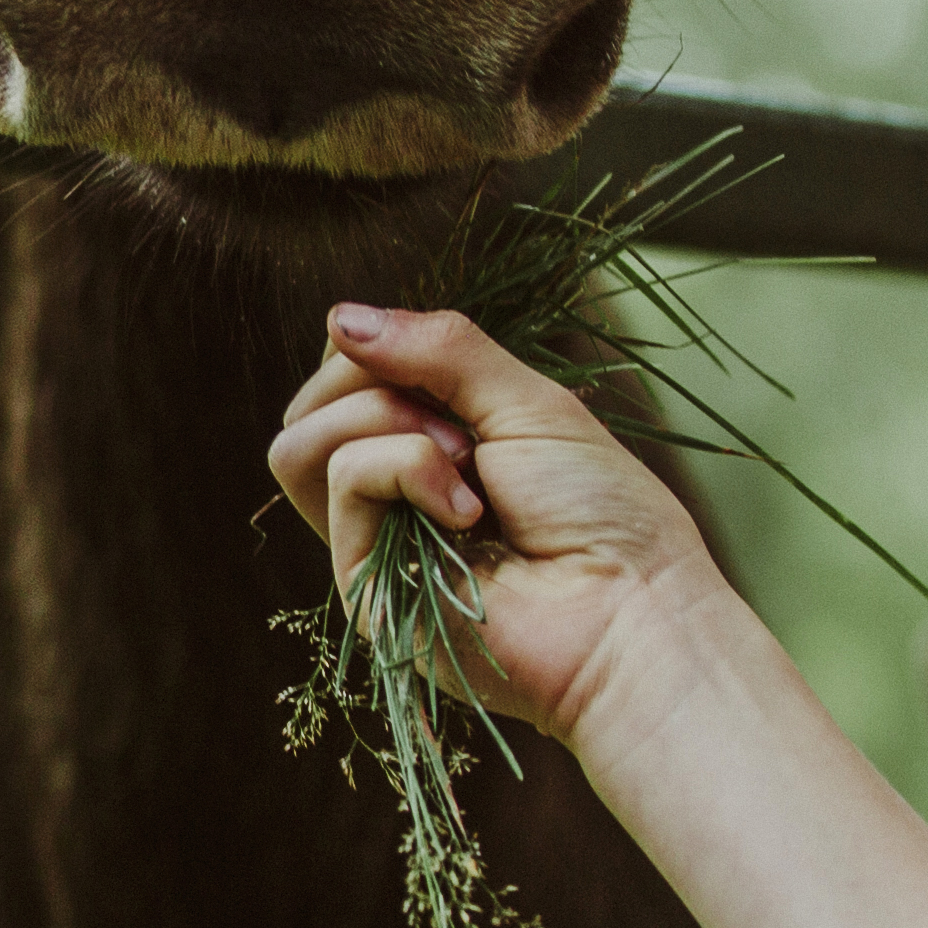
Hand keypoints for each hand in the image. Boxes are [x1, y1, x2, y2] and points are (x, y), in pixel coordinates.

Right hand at [265, 307, 726, 746]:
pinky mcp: (364, 584)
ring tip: (464, 461)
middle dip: (375, 380)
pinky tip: (468, 513)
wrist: (628, 609)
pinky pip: (343, 479)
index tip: (442, 365)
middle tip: (464, 425)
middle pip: (310, 404)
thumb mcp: (527, 401)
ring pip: (300, 444)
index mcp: (428, 445)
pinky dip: (407, 468)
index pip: (344, 373)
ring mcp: (372, 540)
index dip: (374, 349)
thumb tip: (338, 318)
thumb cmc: (602, 513)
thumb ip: (439, 350)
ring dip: (384, 421)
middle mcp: (390, 493)